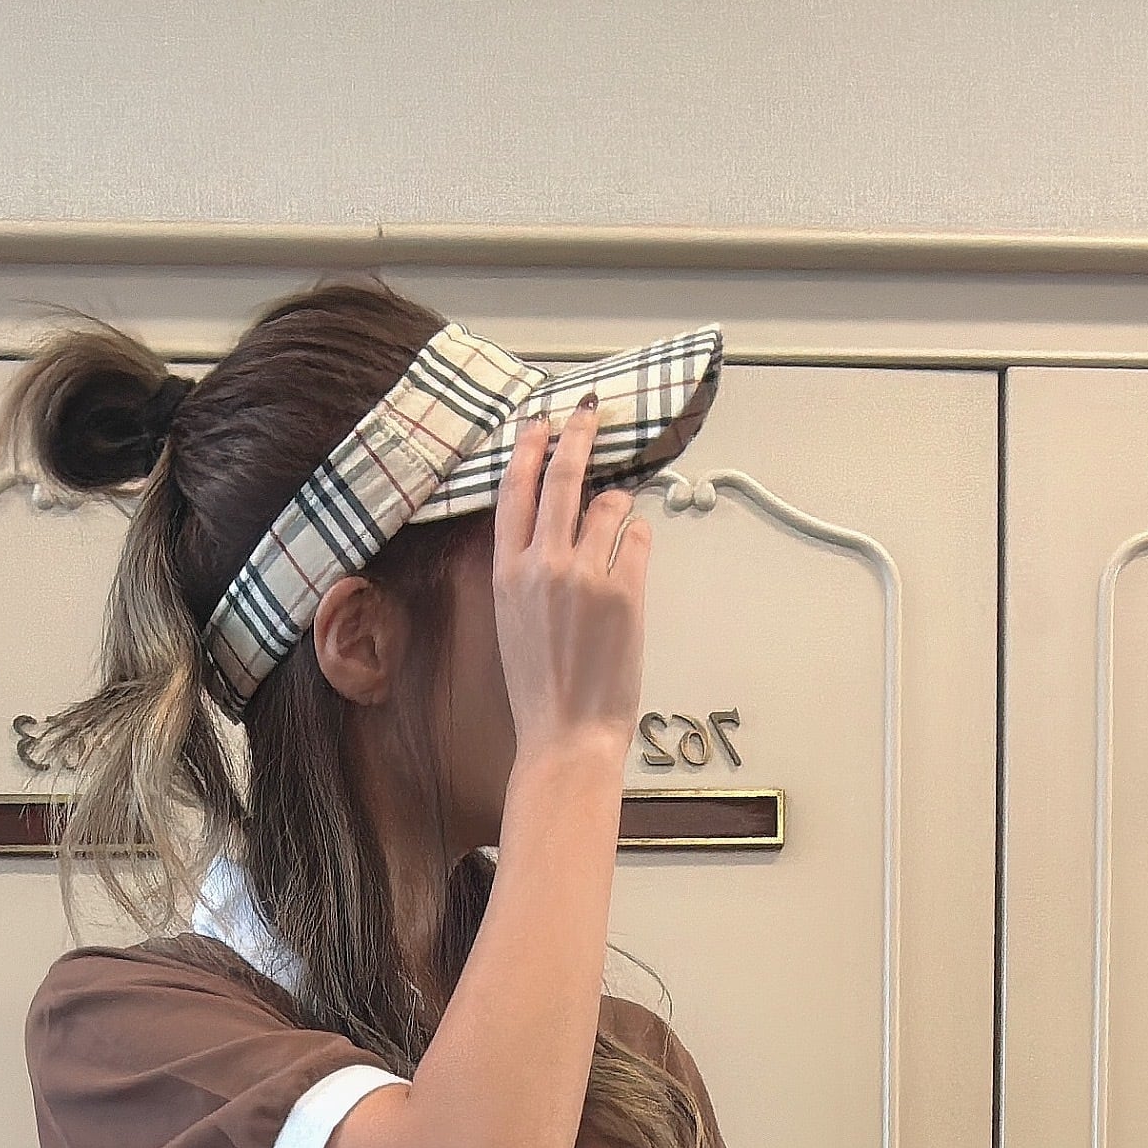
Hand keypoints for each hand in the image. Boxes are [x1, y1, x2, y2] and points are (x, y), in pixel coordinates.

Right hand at [490, 391, 651, 772]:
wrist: (566, 733)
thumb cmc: (541, 687)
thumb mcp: (514, 620)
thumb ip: (527, 569)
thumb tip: (558, 525)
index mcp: (507, 572)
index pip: (515, 491)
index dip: (529, 448)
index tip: (540, 423)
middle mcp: (542, 564)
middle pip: (562, 476)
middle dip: (578, 435)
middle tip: (589, 414)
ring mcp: (585, 574)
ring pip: (609, 503)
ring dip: (618, 504)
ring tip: (618, 523)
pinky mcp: (625, 589)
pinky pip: (640, 537)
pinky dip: (640, 537)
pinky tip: (634, 555)